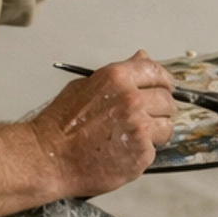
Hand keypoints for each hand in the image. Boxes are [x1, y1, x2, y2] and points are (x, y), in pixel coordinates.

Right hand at [30, 53, 175, 195]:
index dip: (163, 81)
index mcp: (117, 78)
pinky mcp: (142, 153)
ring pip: (166, 126)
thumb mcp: (84, 86)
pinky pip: (154, 150)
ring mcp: (139, 128)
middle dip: (159, 109)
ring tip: (131, 138)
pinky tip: (122, 152)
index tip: (165, 88)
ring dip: (154, 132)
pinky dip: (141, 152)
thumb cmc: (60, 126)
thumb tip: (141, 58)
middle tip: (144, 118)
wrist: (49, 158)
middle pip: (167, 100)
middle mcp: (131, 100)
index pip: (157, 72)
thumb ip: (118, 75)